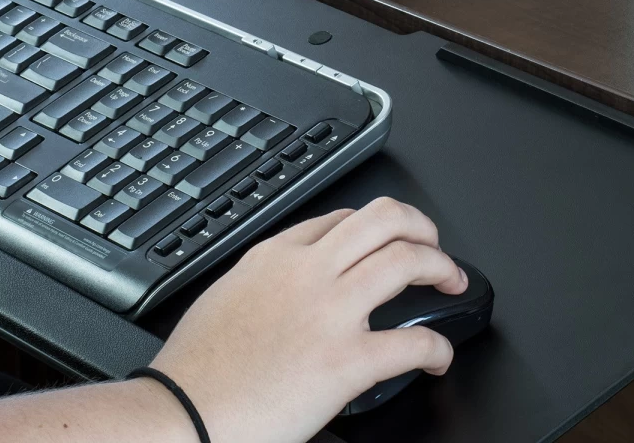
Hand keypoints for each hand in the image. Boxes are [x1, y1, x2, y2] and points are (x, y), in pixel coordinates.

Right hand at [152, 196, 468, 442]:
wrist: (181, 414)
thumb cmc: (194, 372)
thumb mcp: (226, 300)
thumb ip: (263, 285)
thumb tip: (283, 296)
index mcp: (275, 256)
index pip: (340, 218)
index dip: (376, 228)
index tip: (387, 242)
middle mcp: (308, 272)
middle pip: (384, 219)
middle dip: (421, 227)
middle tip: (434, 247)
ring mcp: (330, 312)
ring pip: (407, 259)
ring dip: (441, 267)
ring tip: (451, 284)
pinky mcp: (348, 360)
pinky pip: (415, 341)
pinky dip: (438, 348)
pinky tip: (438, 358)